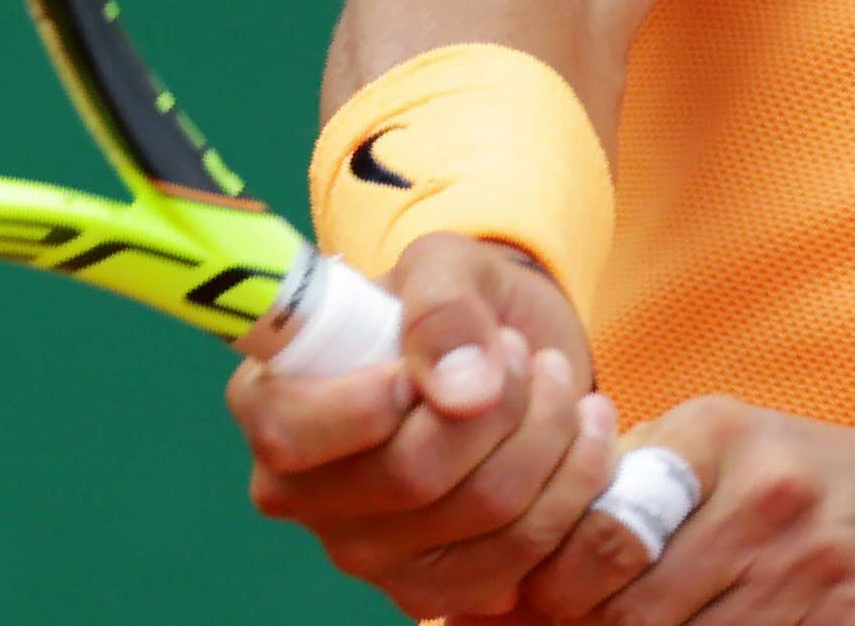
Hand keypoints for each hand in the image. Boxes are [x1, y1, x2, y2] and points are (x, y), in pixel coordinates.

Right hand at [229, 233, 621, 618]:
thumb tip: (461, 390)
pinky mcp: (435, 591)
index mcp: (271, 405)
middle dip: (500, 403)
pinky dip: (574, 485)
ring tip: (557, 380)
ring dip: (549, 434)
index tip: (434, 356)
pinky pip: (525, 557)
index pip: (293, 435)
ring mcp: (367, 555)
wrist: (510, 356)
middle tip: (523, 353)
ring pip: (484, 514)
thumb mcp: (445, 264)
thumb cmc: (454, 306)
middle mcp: (302, 495)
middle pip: (413, 477)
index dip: (377, 398)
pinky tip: (583, 433)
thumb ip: (442, 308)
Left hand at [516, 399, 854, 625]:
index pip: (599, 535)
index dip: (549, 592)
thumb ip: (628, 484)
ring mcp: (815, 573)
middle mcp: (768, 499)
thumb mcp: (723, 449)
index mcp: (720, 440)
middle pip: (635, 612)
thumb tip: (506, 568)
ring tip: (655, 624)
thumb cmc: (806, 485)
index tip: (522, 608)